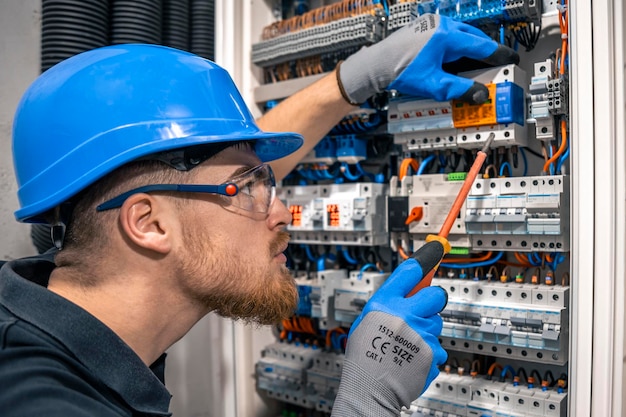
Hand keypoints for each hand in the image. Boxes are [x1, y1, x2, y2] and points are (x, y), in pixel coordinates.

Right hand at [331, 241, 447, 415]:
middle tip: (423, 309)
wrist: (369, 389)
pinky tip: (413, 358)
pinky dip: (429, 353)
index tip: (435, 251)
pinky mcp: (433, 353)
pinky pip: (438, 347)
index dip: (424, 261)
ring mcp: (421, 334)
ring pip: (437, 323)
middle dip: (432, 300)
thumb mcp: (365, 321)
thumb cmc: (363, 357)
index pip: (409, 272)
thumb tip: (406, 292)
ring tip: (409, 343)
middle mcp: (405, 315)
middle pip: (436, 295)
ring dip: (427, 330)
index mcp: (384, 303)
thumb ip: (386, 305)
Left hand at [337, 14, 518, 104]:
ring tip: (478, 64)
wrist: (375, 66)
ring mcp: (431, 25)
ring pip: (461, 36)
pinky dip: (457, 48)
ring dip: (470, 49)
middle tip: (497, 64)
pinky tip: (456, 60)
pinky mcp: (423, 29)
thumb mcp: (434, 85)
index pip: (481, 46)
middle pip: (473, 37)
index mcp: (447, 36)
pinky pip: (448, 36)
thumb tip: (480, 95)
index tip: (512, 60)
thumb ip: (460, 90)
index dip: (499, 55)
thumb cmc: (399, 71)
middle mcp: (441, 25)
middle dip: (486, 52)